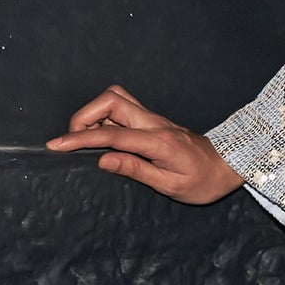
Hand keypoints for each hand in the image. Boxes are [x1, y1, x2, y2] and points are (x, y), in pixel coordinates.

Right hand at [48, 85, 243, 205]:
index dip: (80, 139)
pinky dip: (106, 117)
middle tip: (76, 141)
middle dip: (85, 116)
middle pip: (112, 99)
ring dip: (95, 114)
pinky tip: (105, 137)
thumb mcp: (171, 186)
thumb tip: (103, 160)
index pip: (112, 135)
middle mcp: (155, 123)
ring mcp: (154, 118)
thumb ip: (136, 170)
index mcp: (158, 142)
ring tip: (89, 140)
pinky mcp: (153, 119)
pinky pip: (124, 107)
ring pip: (116, 98)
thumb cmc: (203, 181)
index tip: (57, 145)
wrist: (227, 166)